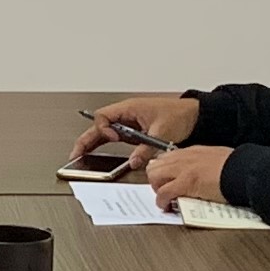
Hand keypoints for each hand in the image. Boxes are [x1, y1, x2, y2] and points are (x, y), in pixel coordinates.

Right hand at [71, 94, 198, 163]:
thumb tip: (133, 162)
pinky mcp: (133, 132)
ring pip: (104, 132)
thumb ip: (146, 149)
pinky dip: (104, 145)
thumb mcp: (162, 133)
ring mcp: (128, 123)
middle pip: (99, 125)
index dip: (104, 128)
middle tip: (75, 154)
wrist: (194, 116)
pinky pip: (114, 137)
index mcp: (129, 108)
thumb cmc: (179, 114)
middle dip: (86, 139)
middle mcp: (126, 115)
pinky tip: (97, 155)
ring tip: (80, 156)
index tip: (113, 138)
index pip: (104, 116)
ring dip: (92, 143)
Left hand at [144, 145, 232, 210]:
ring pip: (154, 176)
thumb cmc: (236, 165)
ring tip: (165, 199)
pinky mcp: (185, 183)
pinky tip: (166, 206)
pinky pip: (164, 192)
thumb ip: (205, 163)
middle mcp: (184, 158)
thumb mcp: (216, 158)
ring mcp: (183, 169)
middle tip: (164, 191)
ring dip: (157, 189)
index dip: (164, 171)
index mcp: (192, 151)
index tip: (166, 179)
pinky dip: (162, 201)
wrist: (242, 170)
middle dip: (156, 180)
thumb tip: (202, 173)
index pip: (167, 157)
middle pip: (156, 165)